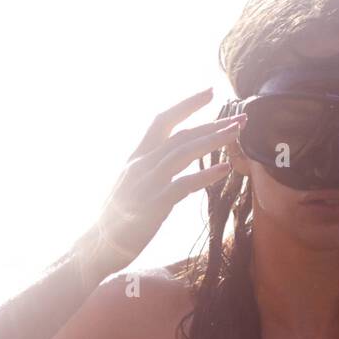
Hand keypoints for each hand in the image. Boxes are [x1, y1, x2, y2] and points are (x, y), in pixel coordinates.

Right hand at [90, 88, 246, 273]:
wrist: (98, 246)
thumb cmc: (116, 220)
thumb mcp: (131, 186)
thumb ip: (149, 171)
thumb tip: (168, 163)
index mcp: (136, 158)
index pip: (163, 121)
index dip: (187, 105)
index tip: (210, 92)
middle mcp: (141, 164)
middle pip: (181, 134)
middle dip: (212, 123)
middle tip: (240, 116)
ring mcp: (147, 182)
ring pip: (184, 153)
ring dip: (213, 140)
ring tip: (237, 133)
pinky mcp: (153, 204)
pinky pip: (183, 184)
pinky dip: (205, 175)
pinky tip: (224, 169)